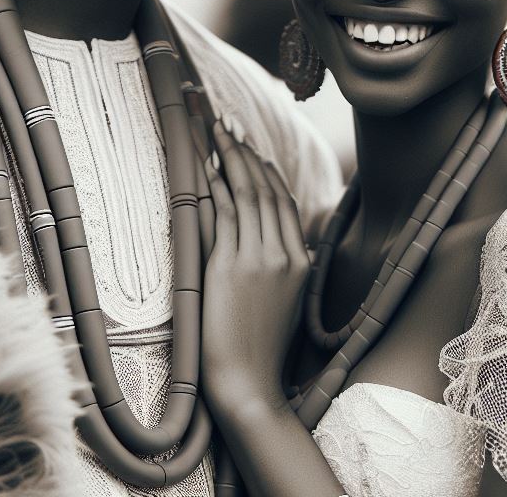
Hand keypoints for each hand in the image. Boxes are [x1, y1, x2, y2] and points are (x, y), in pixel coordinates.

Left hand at [201, 117, 309, 421]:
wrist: (250, 386)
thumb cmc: (260, 350)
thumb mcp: (283, 302)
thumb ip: (281, 266)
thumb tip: (266, 236)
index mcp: (301, 261)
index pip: (284, 201)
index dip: (265, 169)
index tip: (249, 146)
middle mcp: (286, 253)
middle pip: (266, 187)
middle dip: (244, 150)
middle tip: (226, 121)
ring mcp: (262, 258)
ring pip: (247, 192)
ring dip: (228, 156)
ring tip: (214, 129)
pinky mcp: (234, 265)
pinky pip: (225, 212)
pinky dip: (215, 185)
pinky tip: (204, 165)